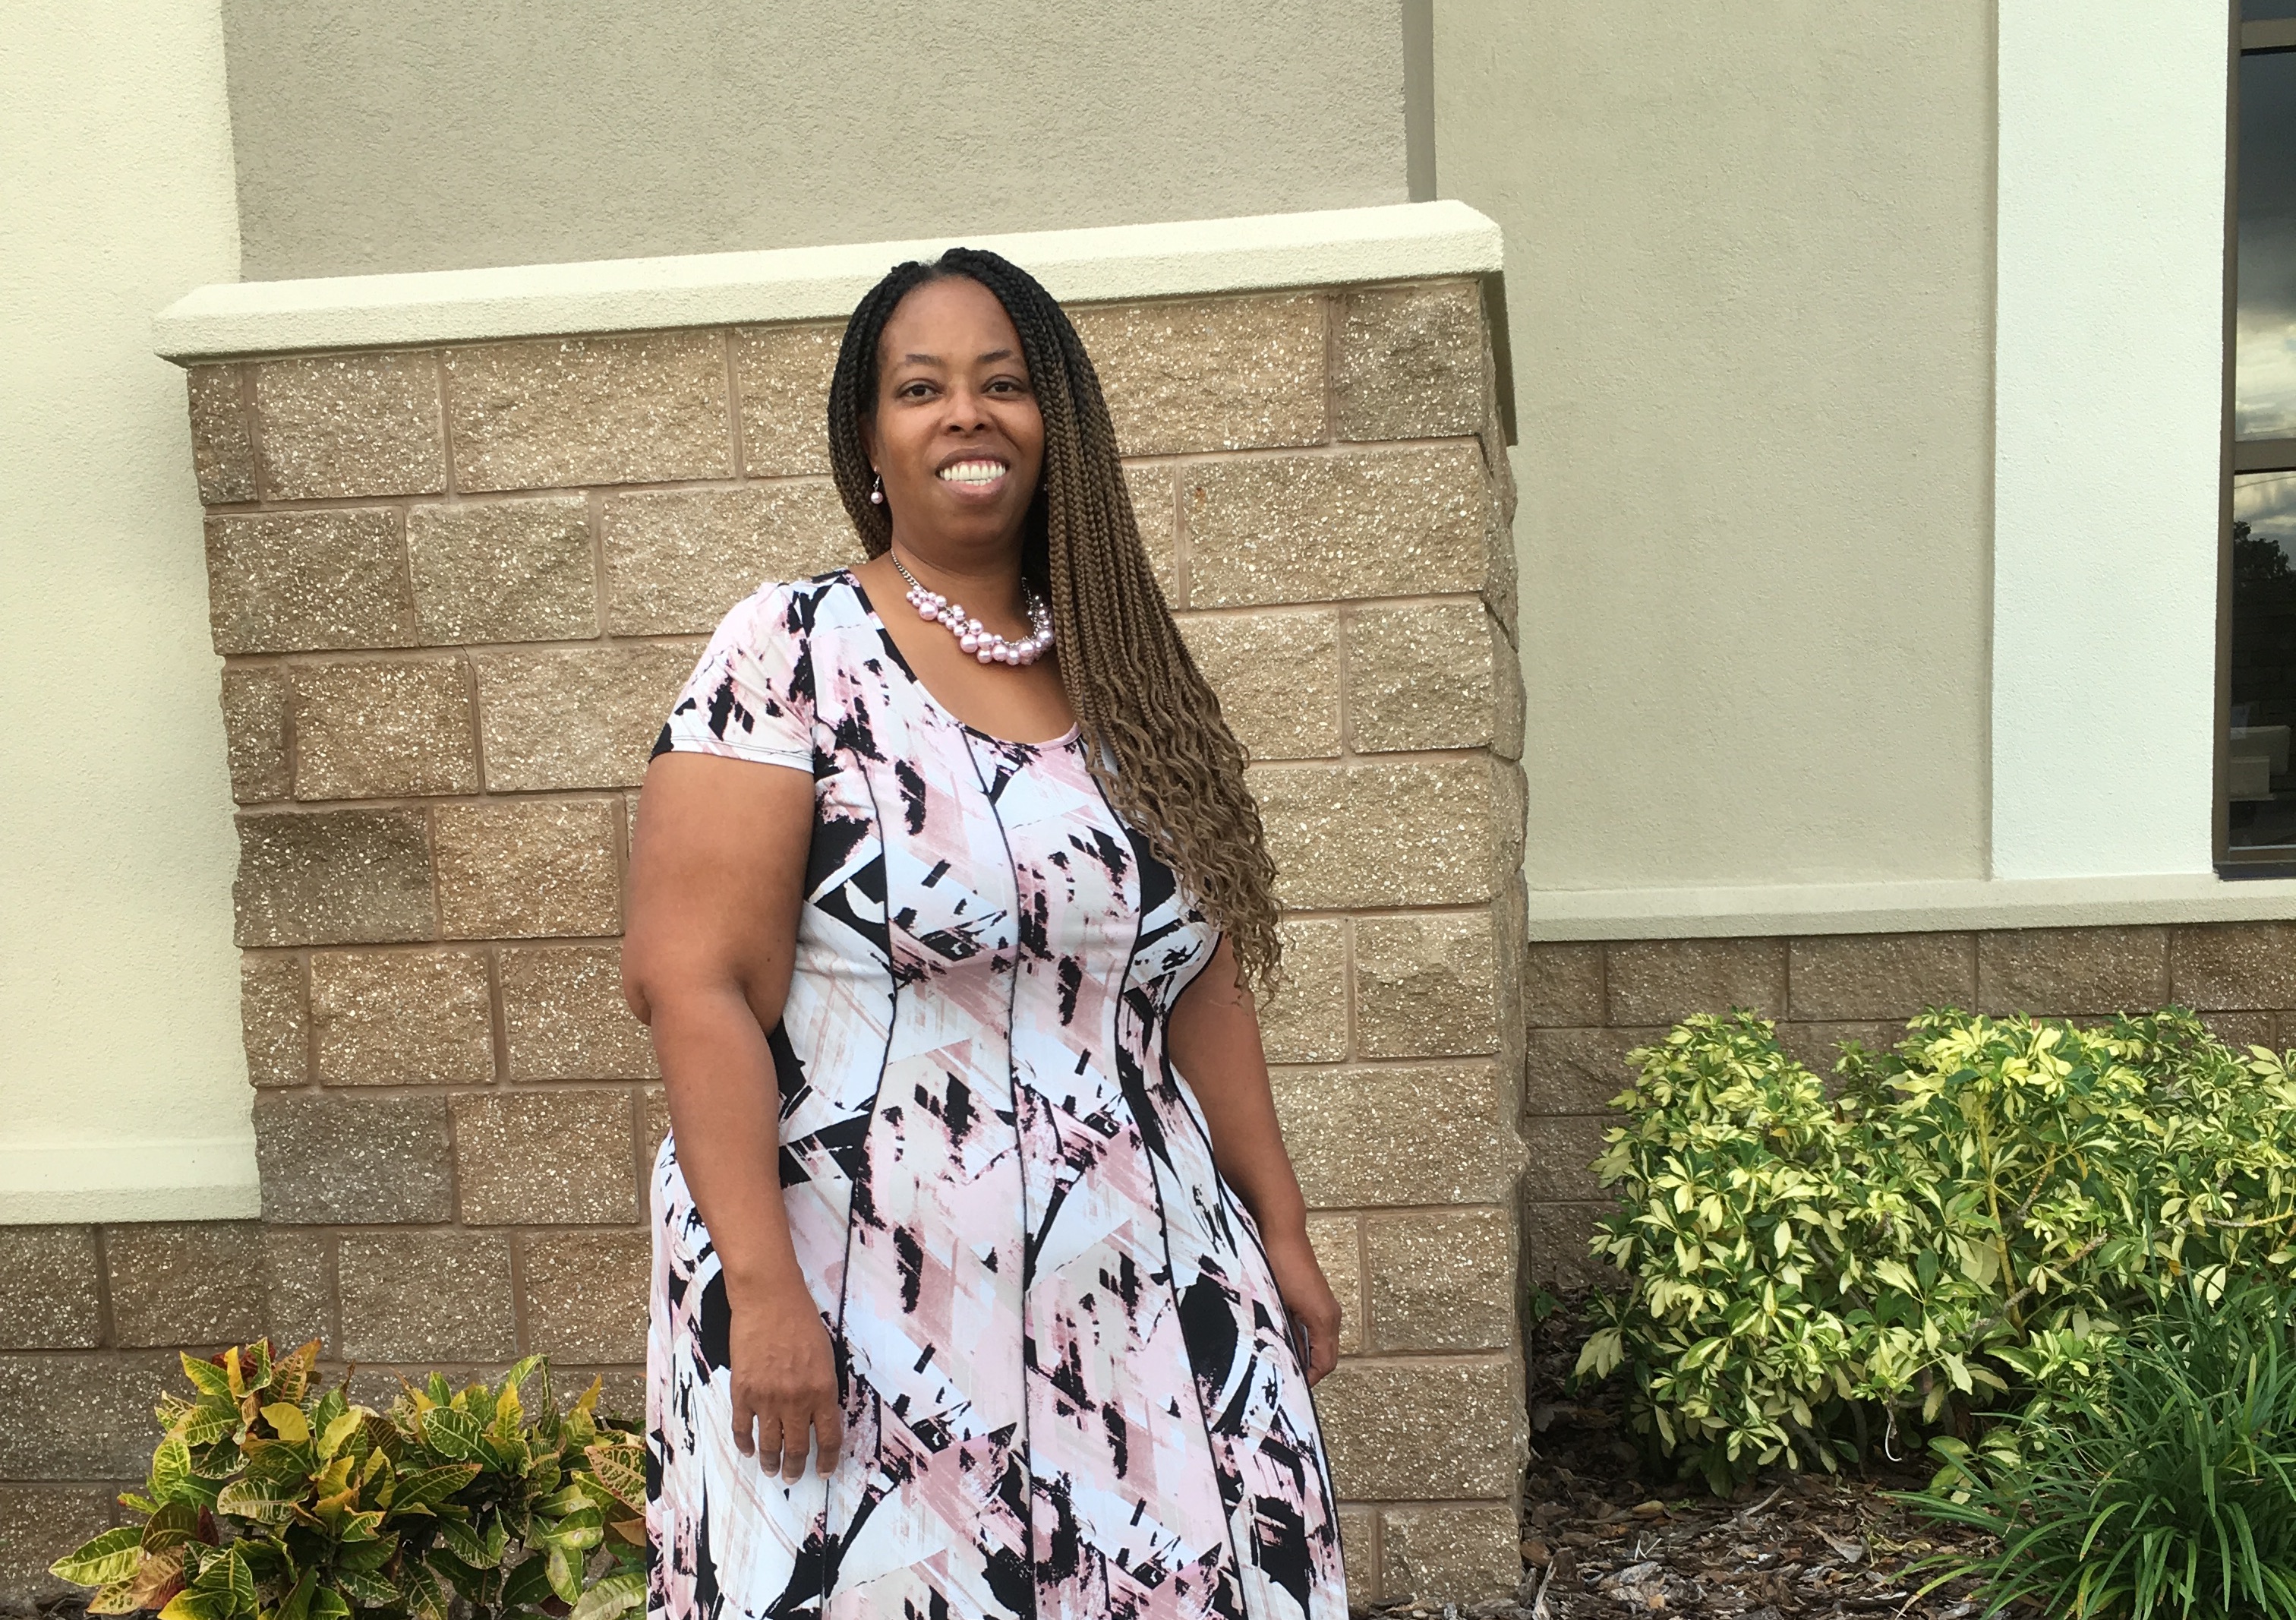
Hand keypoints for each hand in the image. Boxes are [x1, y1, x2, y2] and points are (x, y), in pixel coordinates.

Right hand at [726, 1287, 843, 1480]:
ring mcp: (767, 1398)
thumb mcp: (826, 1357)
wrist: (769, 1302)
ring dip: (771, 1462)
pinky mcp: (742, 1392)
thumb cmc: (802, 1323)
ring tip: (772, 1471)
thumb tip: (818, 1417)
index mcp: (822, 1391)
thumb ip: (823, 1389)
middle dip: (796, 1467)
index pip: (829, 1438)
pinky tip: (749, 1451)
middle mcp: (796, 1401)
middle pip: (797, 1447)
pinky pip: (742, 1427)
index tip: (824, 1471)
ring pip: (769, 1444)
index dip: (827, 1460)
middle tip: (793, 1477)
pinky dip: (745, 1443)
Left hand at [1262, 1234, 1341, 1385]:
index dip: (1307, 1380)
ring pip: (1319, 1342)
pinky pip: (1314, 1327)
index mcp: (1325, 1320)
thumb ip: (1285, 1336)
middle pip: (1325, 1356)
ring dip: (1303, 1353)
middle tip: (1283, 1378)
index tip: (1289, 1388)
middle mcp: (1331, 1314)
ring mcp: (1325, 1305)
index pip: (1324, 1365)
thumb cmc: (1279, 1263)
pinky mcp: (1315, 1298)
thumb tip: (1284, 1362)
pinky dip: (1301, 1338)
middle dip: (1307, 1369)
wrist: (1281, 1230)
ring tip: (1279, 1360)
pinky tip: (1280, 1337)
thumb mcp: (1278, 1305)